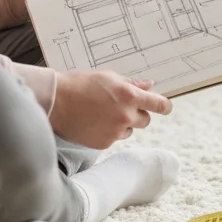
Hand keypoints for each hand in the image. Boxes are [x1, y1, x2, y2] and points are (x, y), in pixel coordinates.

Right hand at [49, 71, 173, 148]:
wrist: (55, 102)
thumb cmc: (80, 84)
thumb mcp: (108, 77)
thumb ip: (131, 84)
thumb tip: (149, 86)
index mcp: (129, 96)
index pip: (158, 105)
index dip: (165, 106)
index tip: (166, 107)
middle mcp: (125, 116)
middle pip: (146, 120)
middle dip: (138, 114)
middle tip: (122, 106)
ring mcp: (115, 132)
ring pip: (129, 130)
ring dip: (123, 124)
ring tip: (102, 113)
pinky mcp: (104, 143)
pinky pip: (114, 138)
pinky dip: (108, 132)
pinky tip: (94, 122)